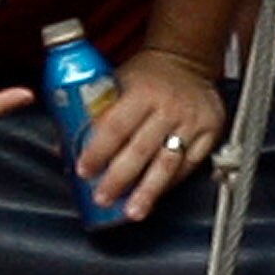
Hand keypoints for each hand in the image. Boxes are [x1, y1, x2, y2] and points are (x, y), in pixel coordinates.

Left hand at [76, 47, 223, 219]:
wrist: (187, 62)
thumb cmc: (146, 76)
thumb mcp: (116, 82)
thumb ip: (94, 113)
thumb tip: (64, 146)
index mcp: (142, 92)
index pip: (115, 126)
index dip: (98, 152)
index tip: (84, 171)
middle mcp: (169, 107)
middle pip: (141, 150)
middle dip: (119, 178)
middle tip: (103, 198)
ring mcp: (192, 121)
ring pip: (168, 162)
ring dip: (148, 191)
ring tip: (133, 211)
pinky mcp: (210, 132)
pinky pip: (189, 165)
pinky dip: (170, 183)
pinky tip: (156, 196)